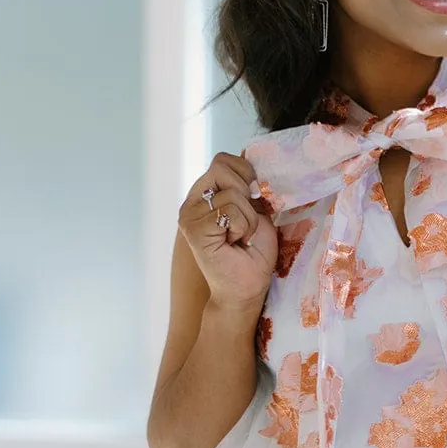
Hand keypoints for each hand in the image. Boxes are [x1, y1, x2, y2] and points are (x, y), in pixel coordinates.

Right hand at [179, 151, 278, 313]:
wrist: (246, 288)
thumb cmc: (253, 254)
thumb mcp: (257, 211)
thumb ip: (250, 187)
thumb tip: (253, 159)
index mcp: (205, 194)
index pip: (223, 160)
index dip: (245, 174)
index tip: (253, 201)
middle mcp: (192, 201)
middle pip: (222, 165)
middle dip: (246, 193)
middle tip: (245, 222)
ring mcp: (189, 214)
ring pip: (232, 192)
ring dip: (247, 218)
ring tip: (240, 237)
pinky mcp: (193, 228)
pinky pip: (230, 210)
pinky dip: (242, 227)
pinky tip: (233, 243)